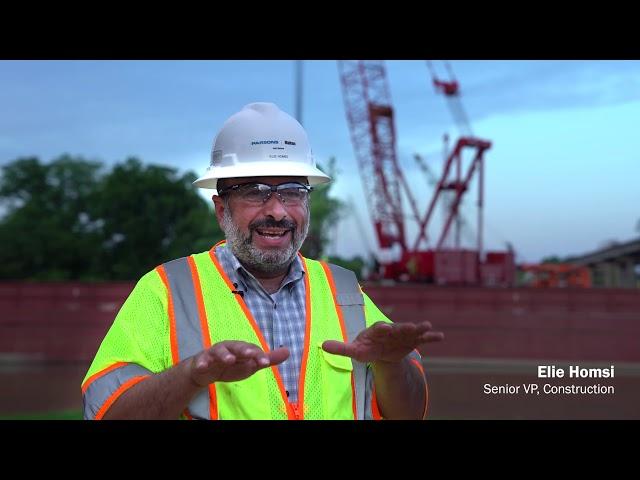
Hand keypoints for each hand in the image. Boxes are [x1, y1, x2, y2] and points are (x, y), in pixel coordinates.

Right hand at [189, 341, 289, 386]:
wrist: (205, 370)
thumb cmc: (232, 364)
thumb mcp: (250, 364)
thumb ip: (267, 359)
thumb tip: (288, 351)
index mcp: (241, 348)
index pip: (252, 350)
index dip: (258, 355)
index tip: (265, 362)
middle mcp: (229, 348)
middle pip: (236, 346)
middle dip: (243, 350)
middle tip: (249, 354)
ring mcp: (214, 353)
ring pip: (219, 351)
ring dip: (223, 355)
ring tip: (228, 360)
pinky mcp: (202, 360)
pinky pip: (201, 361)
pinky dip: (202, 363)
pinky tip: (203, 366)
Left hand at [322, 321, 443, 363]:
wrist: (381, 350)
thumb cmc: (366, 348)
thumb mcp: (354, 350)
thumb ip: (341, 348)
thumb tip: (323, 346)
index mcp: (376, 331)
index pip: (378, 329)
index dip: (381, 329)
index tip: (385, 327)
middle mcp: (391, 330)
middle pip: (397, 328)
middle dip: (403, 327)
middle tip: (411, 326)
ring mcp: (402, 334)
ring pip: (411, 331)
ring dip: (419, 328)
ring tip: (428, 326)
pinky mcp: (412, 341)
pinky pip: (422, 339)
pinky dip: (431, 337)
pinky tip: (441, 336)